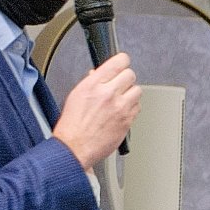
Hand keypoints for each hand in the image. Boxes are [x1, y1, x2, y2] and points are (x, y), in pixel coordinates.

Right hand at [51, 52, 141, 168]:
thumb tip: (98, 74)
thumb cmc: (72, 126)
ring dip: (130, 93)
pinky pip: (138, 107)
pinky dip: (132, 108)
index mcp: (93, 84)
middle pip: (131, 75)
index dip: (122, 61)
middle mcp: (108, 94)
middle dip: (125, 79)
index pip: (119, 62)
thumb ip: (91, 82)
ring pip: (137, 91)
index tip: (122, 63)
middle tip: (119, 85)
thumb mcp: (76, 95)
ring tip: (119, 100)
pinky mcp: (127, 121)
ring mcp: (120, 108)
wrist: (74, 148)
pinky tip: (121, 112)